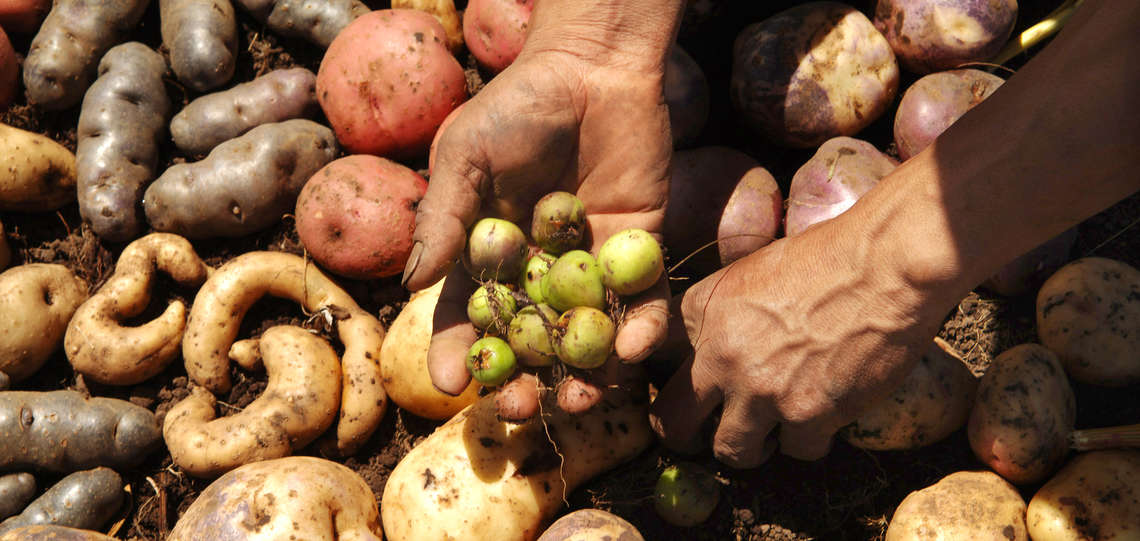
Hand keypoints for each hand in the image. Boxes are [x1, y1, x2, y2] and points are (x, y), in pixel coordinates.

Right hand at [401, 47, 671, 418]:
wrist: (593, 68)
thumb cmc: (518, 106)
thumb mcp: (465, 156)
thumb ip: (443, 217)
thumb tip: (412, 285)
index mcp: (488, 253)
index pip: (467, 314)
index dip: (456, 350)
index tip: (449, 385)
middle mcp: (537, 270)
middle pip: (528, 340)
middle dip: (523, 379)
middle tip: (520, 406)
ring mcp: (589, 265)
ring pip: (586, 336)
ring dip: (585, 374)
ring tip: (580, 400)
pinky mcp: (639, 252)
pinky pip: (643, 302)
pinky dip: (642, 330)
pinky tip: (632, 349)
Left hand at [650, 213, 951, 467]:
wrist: (885, 264)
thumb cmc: (828, 255)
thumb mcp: (752, 270)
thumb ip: (721, 312)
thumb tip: (709, 344)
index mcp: (702, 313)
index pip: (656, 365)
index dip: (675, 384)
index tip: (691, 393)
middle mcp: (721, 356)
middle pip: (675, 424)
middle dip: (687, 437)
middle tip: (708, 436)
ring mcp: (761, 391)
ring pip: (732, 452)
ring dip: (751, 446)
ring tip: (773, 430)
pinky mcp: (808, 415)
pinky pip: (797, 451)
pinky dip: (810, 439)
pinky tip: (825, 414)